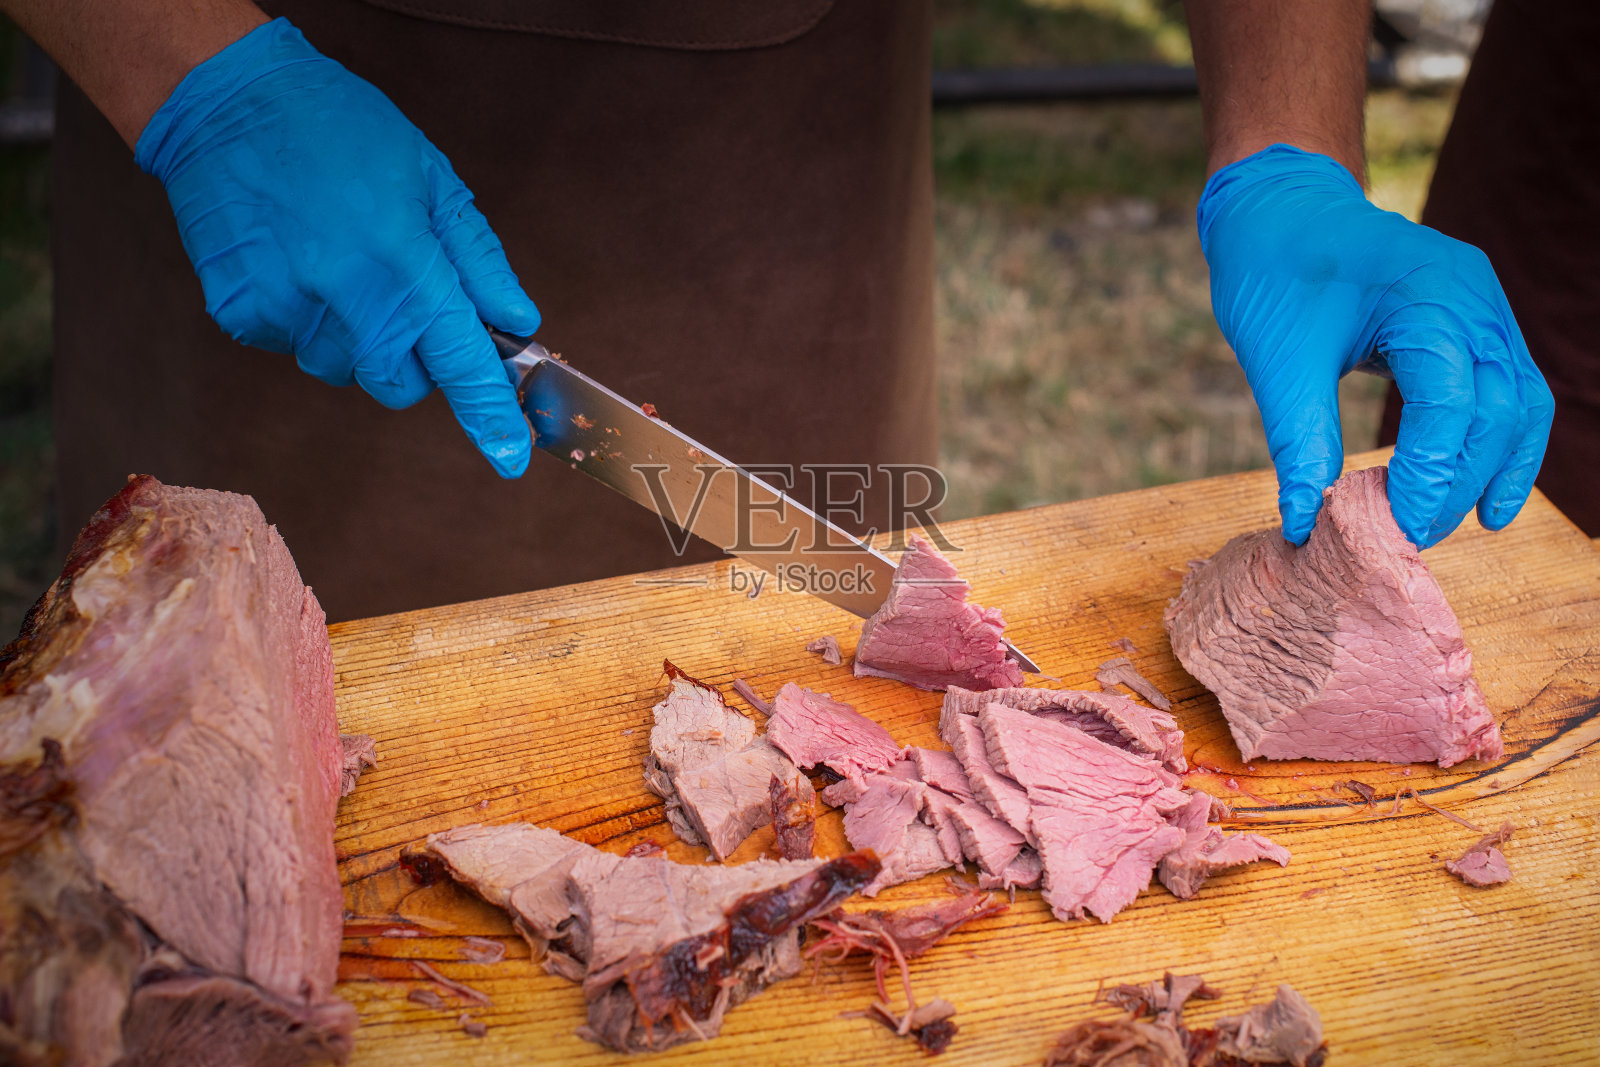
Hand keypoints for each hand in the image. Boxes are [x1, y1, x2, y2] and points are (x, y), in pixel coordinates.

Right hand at [135, 18, 537, 476]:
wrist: (228, 100)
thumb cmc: (341, 129)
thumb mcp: (432, 180)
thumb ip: (479, 261)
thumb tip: (518, 321)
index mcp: (404, 263)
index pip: (460, 362)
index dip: (489, 414)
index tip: (511, 457)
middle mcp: (346, 297)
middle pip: (399, 385)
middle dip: (414, 361)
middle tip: (403, 298)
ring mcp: (287, 310)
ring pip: (344, 369)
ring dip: (355, 337)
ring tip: (339, 262)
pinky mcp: (240, 314)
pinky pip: (292, 345)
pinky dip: (306, 319)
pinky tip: (297, 261)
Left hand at [1198, 144, 1553, 546]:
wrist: (1280, 208)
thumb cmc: (1272, 273)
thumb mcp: (1277, 360)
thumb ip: (1298, 441)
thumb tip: (1304, 525)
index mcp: (1426, 293)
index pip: (1451, 404)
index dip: (1430, 476)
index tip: (1396, 531)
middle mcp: (1474, 297)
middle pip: (1498, 412)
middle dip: (1458, 484)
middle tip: (1410, 540)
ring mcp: (1487, 306)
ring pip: (1520, 405)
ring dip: (1491, 472)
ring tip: (1447, 527)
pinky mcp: (1480, 322)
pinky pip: (1512, 391)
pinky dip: (1501, 447)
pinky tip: (1483, 500)